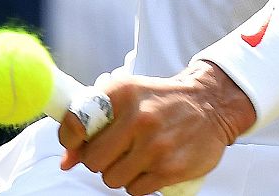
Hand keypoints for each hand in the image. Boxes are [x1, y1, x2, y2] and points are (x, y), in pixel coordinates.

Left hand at [57, 62, 253, 194]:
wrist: (212, 105)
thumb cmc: (163, 101)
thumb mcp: (128, 96)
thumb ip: (94, 123)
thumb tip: (66, 161)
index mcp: (122, 93)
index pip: (76, 123)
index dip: (71, 139)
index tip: (77, 144)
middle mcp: (138, 118)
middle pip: (92, 160)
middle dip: (99, 160)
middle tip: (115, 151)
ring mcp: (156, 145)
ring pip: (112, 179)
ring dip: (119, 173)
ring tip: (136, 157)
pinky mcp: (171, 168)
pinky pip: (135, 190)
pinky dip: (139, 182)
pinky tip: (151, 165)